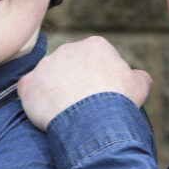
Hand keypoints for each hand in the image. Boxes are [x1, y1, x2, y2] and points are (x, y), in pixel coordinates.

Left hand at [17, 36, 152, 130]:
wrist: (93, 122)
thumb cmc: (118, 103)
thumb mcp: (140, 86)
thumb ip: (138, 76)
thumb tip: (138, 76)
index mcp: (95, 45)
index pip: (94, 58)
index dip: (97, 78)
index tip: (100, 94)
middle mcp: (67, 49)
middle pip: (69, 65)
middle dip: (73, 81)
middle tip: (81, 105)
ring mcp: (45, 65)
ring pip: (48, 77)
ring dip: (54, 90)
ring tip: (65, 112)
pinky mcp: (28, 83)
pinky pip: (29, 90)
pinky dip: (35, 101)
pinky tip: (47, 113)